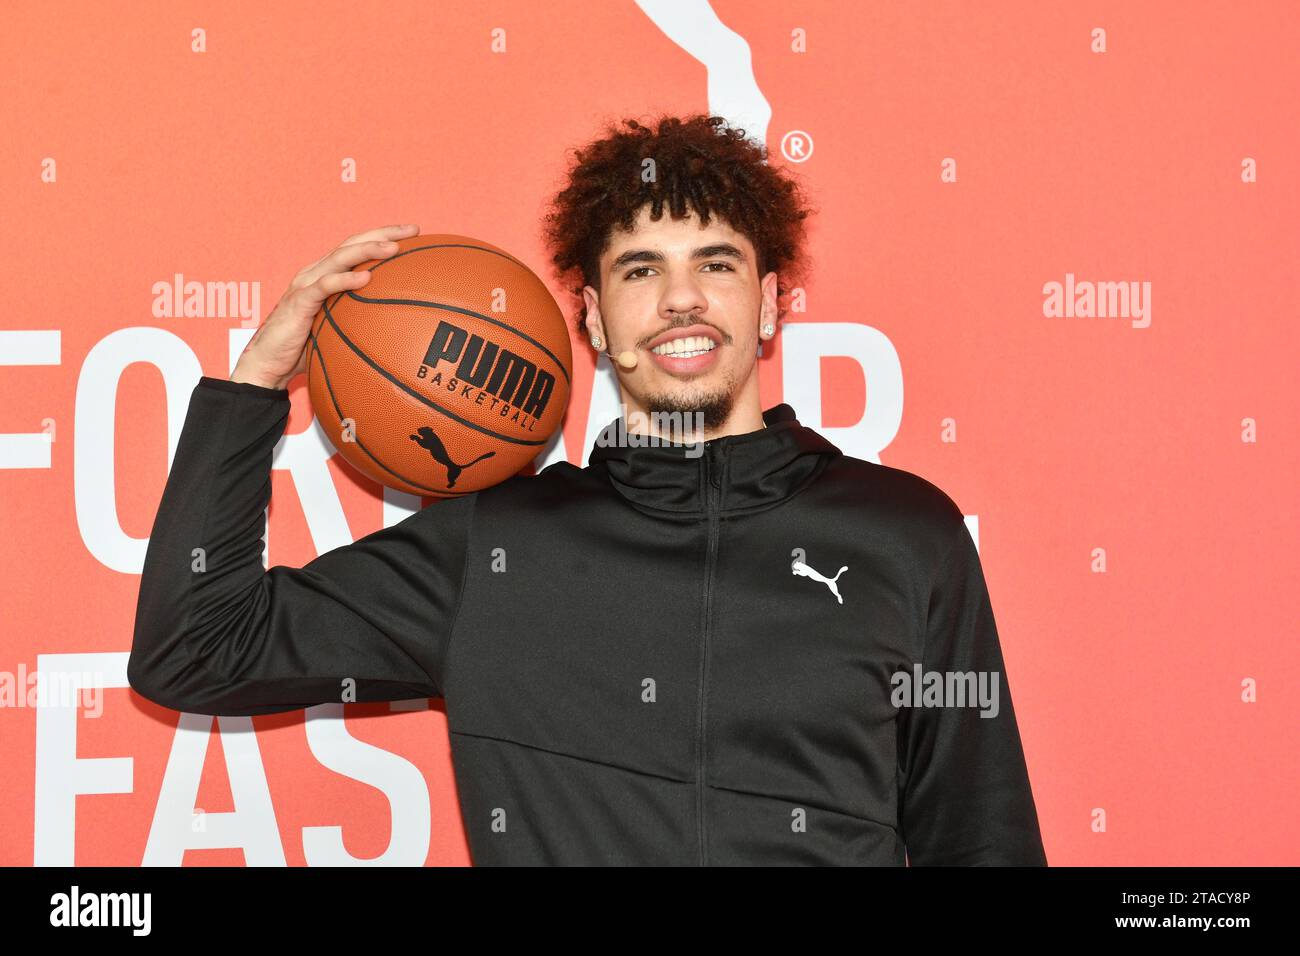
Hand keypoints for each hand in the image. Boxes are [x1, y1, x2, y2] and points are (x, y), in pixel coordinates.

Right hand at [230, 223, 419, 389]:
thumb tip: (398, 331)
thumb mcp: (338, 330)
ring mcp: (305, 285)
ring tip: (393, 248)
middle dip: (384, 233)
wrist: (268, 364)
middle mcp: (315, 273)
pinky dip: (344, 280)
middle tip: (414, 230)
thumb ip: (360, 321)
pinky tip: (365, 278)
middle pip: (352, 244)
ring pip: (339, 258)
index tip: (414, 234)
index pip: (357, 248)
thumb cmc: (304, 350)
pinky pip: (324, 287)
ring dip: (367, 250)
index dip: (384, 236)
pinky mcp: (299, 302)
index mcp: (325, 276)